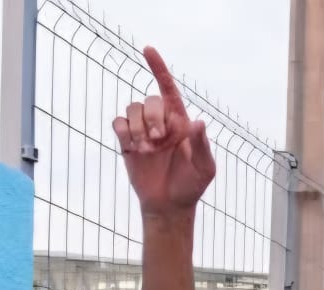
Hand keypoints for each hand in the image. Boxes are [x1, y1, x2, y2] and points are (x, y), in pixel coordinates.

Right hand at [111, 47, 215, 215]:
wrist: (169, 205)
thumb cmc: (191, 186)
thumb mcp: (204, 169)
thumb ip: (202, 145)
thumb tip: (198, 122)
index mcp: (181, 123)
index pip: (169, 89)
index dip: (159, 68)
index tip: (148, 50)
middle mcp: (161, 122)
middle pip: (150, 100)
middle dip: (152, 117)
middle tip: (158, 141)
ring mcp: (142, 130)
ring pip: (132, 108)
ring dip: (138, 127)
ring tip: (146, 150)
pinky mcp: (127, 141)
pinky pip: (118, 122)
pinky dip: (124, 131)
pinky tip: (133, 147)